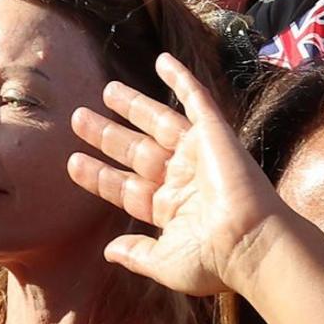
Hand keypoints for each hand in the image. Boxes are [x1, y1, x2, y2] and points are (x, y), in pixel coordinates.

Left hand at [67, 54, 282, 299]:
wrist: (250, 244)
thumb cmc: (211, 261)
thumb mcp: (165, 263)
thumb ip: (136, 254)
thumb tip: (109, 251)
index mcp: (169, 208)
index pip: (126, 187)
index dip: (99, 175)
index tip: (73, 162)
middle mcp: (182, 178)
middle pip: (136, 150)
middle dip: (108, 135)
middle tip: (78, 118)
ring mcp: (197, 154)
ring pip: (159, 122)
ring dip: (133, 105)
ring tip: (107, 90)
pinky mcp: (215, 134)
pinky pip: (196, 99)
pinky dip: (181, 78)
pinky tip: (162, 60)